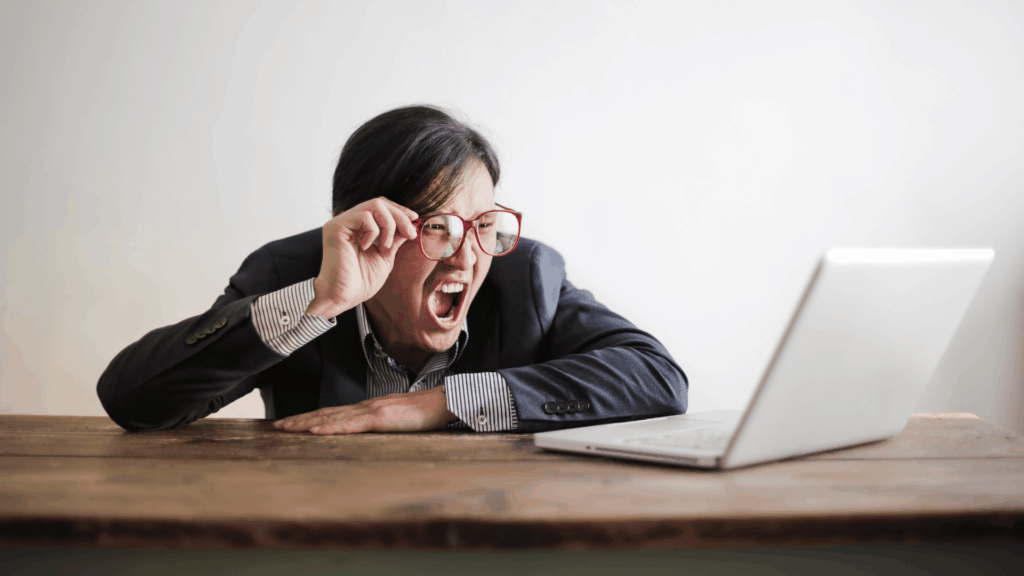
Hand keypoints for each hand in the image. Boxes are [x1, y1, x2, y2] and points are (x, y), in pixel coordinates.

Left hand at [272, 386, 457, 433]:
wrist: (444, 402)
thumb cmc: (426, 413)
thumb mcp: (398, 420)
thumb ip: (382, 424)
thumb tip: (369, 432)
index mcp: (369, 409)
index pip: (334, 413)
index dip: (311, 417)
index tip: (292, 423)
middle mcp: (365, 407)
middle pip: (326, 412)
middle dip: (300, 420)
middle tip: (276, 426)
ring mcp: (372, 411)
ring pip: (332, 417)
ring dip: (307, 423)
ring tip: (286, 428)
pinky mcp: (381, 418)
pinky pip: (351, 424)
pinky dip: (331, 427)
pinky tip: (315, 431)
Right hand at [305, 197, 418, 317]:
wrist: (343, 297)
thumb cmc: (361, 282)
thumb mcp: (384, 257)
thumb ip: (394, 240)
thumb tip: (409, 225)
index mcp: (358, 228)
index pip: (380, 207)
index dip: (399, 210)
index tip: (414, 218)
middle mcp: (348, 222)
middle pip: (379, 202)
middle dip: (399, 216)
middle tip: (410, 233)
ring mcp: (341, 223)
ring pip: (374, 205)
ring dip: (389, 225)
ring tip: (385, 246)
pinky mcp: (335, 227)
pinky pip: (364, 217)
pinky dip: (373, 231)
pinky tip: (368, 247)